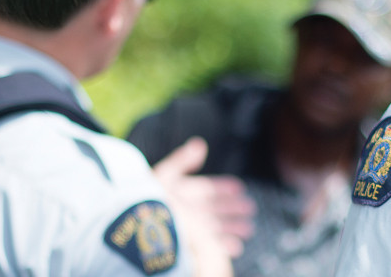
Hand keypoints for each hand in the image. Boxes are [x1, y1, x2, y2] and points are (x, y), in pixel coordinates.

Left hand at [152, 137, 256, 275]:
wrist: (140, 229)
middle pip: (212, 209)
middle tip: (250, 208)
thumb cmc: (151, 201)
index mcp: (179, 194)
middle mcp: (183, 211)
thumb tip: (200, 144)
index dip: (222, 187)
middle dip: (231, 208)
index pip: (205, 189)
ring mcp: (186, 229)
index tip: (239, 187)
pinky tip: (236, 246)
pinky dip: (224, 245)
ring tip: (248, 229)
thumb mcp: (165, 176)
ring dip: (232, 227)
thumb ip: (182, 160)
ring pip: (213, 227)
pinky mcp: (187, 247)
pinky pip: (208, 246)